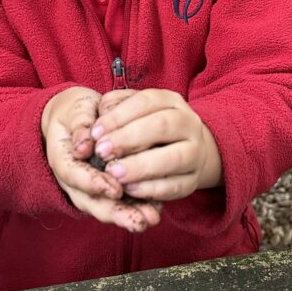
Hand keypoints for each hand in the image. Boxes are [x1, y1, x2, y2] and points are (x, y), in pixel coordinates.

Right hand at [41, 87, 161, 232]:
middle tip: (139, 221)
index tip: (115, 189)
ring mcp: (90, 189)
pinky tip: (157, 207)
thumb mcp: (76, 111)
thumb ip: (80, 127)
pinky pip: (121, 201)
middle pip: (92, 202)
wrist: (73, 119)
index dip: (94, 184)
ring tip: (151, 218)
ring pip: (108, 207)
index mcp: (63, 160)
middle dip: (117, 213)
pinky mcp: (106, 189)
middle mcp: (75, 181)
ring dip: (130, 215)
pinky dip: (138, 205)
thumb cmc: (75, 113)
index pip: (75, 177)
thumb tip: (84, 146)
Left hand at [90, 88, 222, 201]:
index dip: (118, 116)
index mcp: (171, 101)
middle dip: (129, 139)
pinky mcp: (193, 180)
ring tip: (113, 173)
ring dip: (141, 166)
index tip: (95, 133)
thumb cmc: (147, 129)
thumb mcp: (133, 112)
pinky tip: (129, 189)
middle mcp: (189, 123)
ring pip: (174, 158)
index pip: (146, 101)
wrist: (186, 151)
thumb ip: (115, 108)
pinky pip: (176, 185)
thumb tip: (101, 115)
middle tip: (101, 152)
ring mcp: (196, 152)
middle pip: (163, 126)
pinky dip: (151, 189)